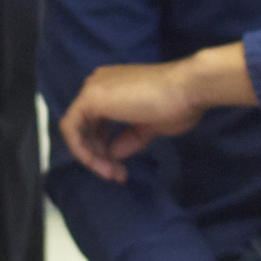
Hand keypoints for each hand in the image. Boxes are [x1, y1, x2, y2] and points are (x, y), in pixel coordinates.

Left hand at [57, 58, 212, 182]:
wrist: (188, 89)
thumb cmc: (176, 105)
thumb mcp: (150, 127)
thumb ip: (128, 138)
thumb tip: (112, 154)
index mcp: (112, 88)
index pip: (97, 123)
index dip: (104, 149)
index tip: (120, 169)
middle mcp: (98, 85)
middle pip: (85, 128)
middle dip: (98, 156)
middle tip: (116, 176)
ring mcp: (93, 89)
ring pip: (77, 130)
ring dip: (92, 157)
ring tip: (113, 174)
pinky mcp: (90, 97)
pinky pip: (72, 129)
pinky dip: (82, 150)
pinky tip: (99, 164)